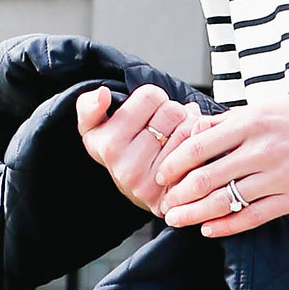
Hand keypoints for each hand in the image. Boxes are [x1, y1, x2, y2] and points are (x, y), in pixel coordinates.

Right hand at [75, 85, 204, 215]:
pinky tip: (189, 153)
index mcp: (106, 142)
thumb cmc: (120, 150)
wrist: (137, 191)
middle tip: (167, 125)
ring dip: (189, 128)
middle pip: (172, 112)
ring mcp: (148, 182)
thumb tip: (102, 94)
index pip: (150, 95)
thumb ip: (89, 106)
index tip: (149, 112)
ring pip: (188, 131)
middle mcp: (125, 165)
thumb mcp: (94, 127)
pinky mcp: (169, 195)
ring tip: (177, 137)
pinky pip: (197, 155)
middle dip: (174, 113)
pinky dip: (199, 146)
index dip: (155, 99)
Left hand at [153, 88, 288, 237]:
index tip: (161, 175)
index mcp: (252, 121)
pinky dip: (227, 225)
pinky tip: (209, 229)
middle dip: (178, 194)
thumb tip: (198, 129)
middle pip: (206, 177)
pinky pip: (253, 216)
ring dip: (195, 214)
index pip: (199, 146)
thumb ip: (234, 121)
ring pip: (225, 200)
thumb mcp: (272, 106)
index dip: (174, 164)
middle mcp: (262, 149)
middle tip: (162, 204)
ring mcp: (278, 176)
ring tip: (177, 220)